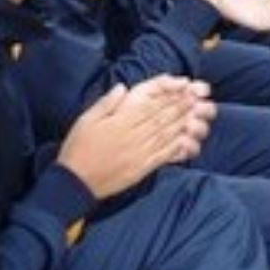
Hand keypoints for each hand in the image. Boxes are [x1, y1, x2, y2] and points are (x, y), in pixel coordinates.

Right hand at [56, 77, 214, 196]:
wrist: (75, 182)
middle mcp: (132, 136)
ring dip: (182, 124)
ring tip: (195, 114)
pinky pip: (162, 156)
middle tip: (195, 98)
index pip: (149, 105)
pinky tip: (186, 141)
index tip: (181, 87)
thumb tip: (123, 87)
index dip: (167, 96)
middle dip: (180, 107)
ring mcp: (138, 154)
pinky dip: (176, 148)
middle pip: (160, 118)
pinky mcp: (141, 169)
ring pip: (165, 135)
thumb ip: (106, 103)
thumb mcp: (86, 120)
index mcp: (118, 122)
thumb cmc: (78, 149)